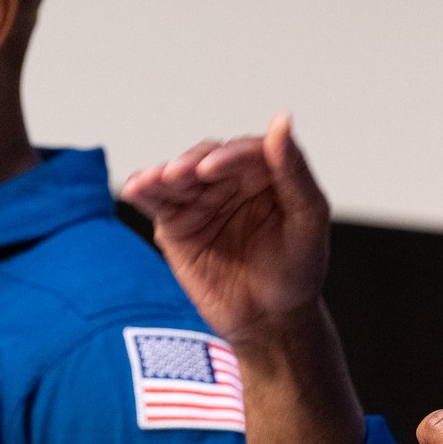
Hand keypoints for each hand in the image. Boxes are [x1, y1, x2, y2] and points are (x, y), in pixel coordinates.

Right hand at [120, 113, 330, 344]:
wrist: (271, 320)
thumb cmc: (297, 269)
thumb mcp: (308, 220)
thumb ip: (294, 172)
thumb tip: (281, 123)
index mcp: (266, 172)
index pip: (244, 152)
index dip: (229, 156)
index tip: (213, 168)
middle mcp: (230, 180)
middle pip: (204, 158)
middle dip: (190, 164)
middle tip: (180, 174)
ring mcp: (200, 200)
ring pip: (176, 177)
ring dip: (161, 174)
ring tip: (152, 180)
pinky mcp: (175, 223)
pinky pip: (155, 202)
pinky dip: (142, 191)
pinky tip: (134, 188)